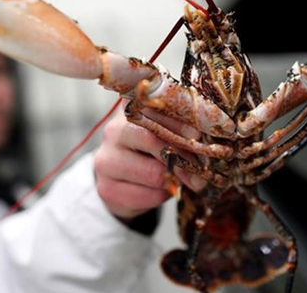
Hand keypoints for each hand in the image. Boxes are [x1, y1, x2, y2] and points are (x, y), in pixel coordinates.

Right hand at [93, 103, 206, 219]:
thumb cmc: (149, 151)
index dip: (178, 124)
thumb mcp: (162, 135)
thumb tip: (199, 140)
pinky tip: (164, 191)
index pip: (155, 113)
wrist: (121, 180)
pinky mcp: (107, 189)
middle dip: (181, 157)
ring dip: (174, 181)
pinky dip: (162, 196)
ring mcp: (106, 161)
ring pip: (153, 173)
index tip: (197, 136)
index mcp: (129, 112)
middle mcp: (113, 132)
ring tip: (182, 182)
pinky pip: (146, 195)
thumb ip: (177, 133)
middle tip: (201, 171)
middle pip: (152, 141)